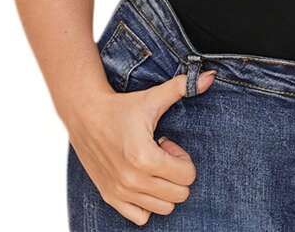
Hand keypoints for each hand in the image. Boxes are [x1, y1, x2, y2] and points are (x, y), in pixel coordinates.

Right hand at [69, 68, 216, 225]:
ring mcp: (120, 191)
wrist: (85, 114)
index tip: (167, 143)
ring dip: (163, 187)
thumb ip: (182, 87)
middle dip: (176, 173)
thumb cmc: (121, 107)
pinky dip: (147, 203)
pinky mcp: (110, 197)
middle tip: (161, 153)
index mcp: (145, 157)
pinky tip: (140, 179)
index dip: (183, 158)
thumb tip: (209, 77)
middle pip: (179, 195)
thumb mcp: (153, 97)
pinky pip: (140, 217)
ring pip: (163, 208)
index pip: (187, 176)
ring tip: (150, 165)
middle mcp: (132, 180)